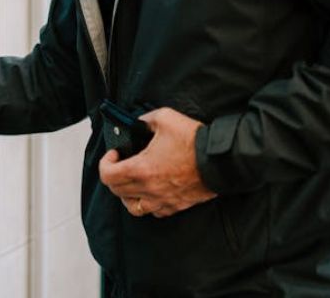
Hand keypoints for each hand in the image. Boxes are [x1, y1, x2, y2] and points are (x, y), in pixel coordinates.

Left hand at [98, 107, 216, 217]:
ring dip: (127, 195)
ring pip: (133, 207)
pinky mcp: (177, 205)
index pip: (107, 175)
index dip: (105, 163)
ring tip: (132, 181)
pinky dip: (147, 203)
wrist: (223, 161)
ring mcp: (163, 200)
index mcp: (142, 169)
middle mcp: (149, 189)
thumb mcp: (165, 118)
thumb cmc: (196, 141)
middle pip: (117, 191)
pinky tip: (151, 191)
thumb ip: (145, 120)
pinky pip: (154, 212)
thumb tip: (138, 124)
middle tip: (120, 164)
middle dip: (113, 176)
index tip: (114, 154)